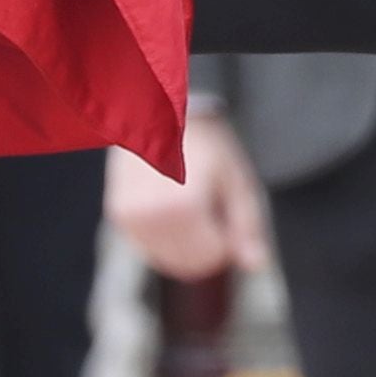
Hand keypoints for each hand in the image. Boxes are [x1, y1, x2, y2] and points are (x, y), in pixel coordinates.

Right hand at [109, 108, 274, 281]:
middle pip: (187, 263)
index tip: (228, 213)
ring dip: (184, 243)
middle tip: (211, 208)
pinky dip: (163, 237)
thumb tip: (256, 265)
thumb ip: (247, 226)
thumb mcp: (237, 180)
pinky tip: (170, 207)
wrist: (163, 111)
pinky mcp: (119, 214)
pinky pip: (148, 247)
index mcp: (182, 208)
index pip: (211, 256)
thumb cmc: (207, 144)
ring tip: (190, 204)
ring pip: (166, 259)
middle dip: (205, 246)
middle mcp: (150, 216)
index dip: (227, 240)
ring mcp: (130, 217)